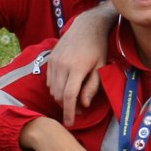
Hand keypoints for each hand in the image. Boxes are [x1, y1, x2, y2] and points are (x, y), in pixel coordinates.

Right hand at [47, 7, 113, 125]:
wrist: (87, 26)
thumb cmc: (98, 48)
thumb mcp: (101, 68)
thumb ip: (92, 87)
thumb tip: (84, 104)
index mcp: (77, 68)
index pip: (69, 96)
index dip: (69, 112)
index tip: (70, 123)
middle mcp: (62, 65)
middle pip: (59, 96)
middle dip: (67, 107)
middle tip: (79, 110)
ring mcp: (54, 61)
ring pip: (53, 90)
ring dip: (62, 98)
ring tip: (75, 97)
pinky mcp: (50, 59)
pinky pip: (50, 81)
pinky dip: (56, 89)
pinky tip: (67, 86)